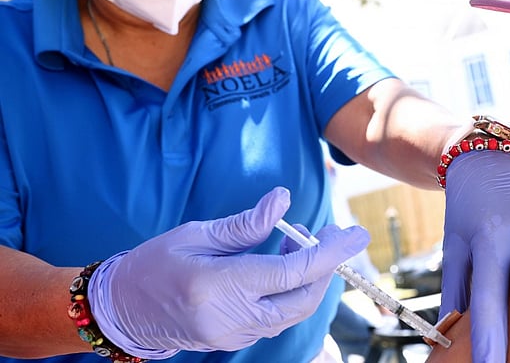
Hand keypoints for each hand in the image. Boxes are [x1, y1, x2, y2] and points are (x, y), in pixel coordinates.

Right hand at [88, 186, 369, 357]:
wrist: (121, 311)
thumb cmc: (153, 264)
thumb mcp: (196, 234)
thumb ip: (245, 224)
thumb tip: (283, 201)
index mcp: (220, 287)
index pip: (292, 273)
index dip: (331, 253)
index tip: (356, 234)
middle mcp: (232, 318)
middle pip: (303, 297)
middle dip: (327, 265)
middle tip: (333, 231)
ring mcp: (235, 335)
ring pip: (295, 310)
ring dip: (310, 278)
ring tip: (302, 242)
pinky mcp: (236, 340)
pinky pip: (278, 316)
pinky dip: (291, 291)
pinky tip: (284, 263)